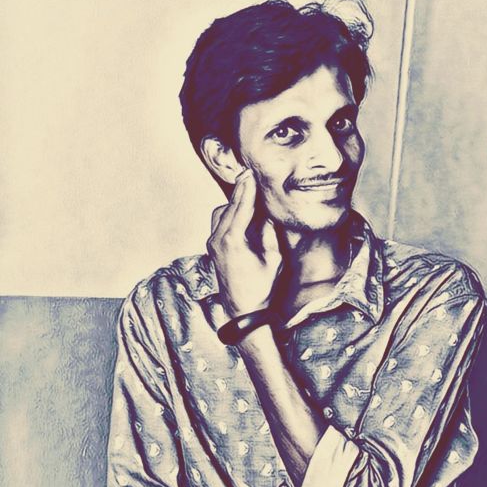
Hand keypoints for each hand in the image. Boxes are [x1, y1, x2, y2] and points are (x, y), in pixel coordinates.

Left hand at [207, 169, 281, 317]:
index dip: (248, 188)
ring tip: (247, 194)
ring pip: (221, 214)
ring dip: (234, 203)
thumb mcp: (273, 258)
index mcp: (232, 240)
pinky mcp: (213, 250)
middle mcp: (218, 240)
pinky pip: (219, 225)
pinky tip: (241, 214)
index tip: (251, 173)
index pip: (242, 206)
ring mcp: (213, 245)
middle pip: (229, 206)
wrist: (244, 313)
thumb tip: (267, 214)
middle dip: (240, 191)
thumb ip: (269, 232)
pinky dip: (229, 215)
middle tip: (249, 175)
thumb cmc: (261, 289)